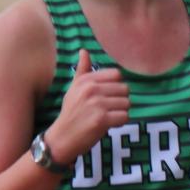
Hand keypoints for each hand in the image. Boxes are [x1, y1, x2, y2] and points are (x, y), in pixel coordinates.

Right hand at [44, 49, 128, 163]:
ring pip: (127, 104)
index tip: (107, 95)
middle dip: (119, 101)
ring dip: (120, 112)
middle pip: (125, 89)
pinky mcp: (102, 120)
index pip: (117, 75)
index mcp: (86, 80)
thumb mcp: (74, 89)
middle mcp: (91, 89)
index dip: (116, 86)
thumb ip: (83, 71)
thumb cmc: (71, 112)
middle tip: (106, 109)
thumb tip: (84, 51)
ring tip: (106, 117)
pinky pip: (125, 116)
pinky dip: (120, 122)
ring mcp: (97, 104)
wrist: (62, 138)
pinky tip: (107, 124)